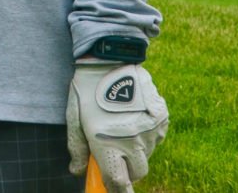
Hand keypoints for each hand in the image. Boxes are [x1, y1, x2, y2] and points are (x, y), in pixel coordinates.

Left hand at [67, 63, 167, 191]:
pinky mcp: (162, 118)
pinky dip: (146, 134)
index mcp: (108, 144)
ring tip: (121, 126)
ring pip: (147, 154)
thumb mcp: (74, 117)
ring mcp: (151, 130)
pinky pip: (157, 137)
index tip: (113, 190)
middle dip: (127, 168)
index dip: (117, 189)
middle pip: (137, 172)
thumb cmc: (86, 89)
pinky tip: (133, 116)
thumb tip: (77, 170)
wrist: (109, 59)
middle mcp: (134, 142)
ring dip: (136, 149)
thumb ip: (77, 147)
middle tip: (115, 153)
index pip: (119, 182)